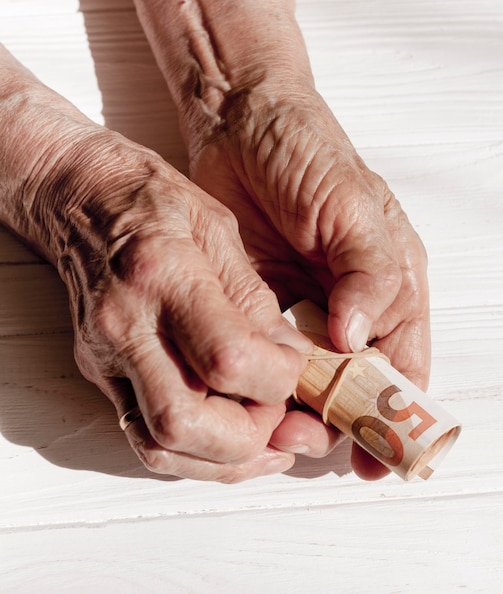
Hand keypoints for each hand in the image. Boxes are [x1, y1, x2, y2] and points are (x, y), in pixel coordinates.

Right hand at [27, 126, 313, 481]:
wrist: (84, 198)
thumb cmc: (154, 203)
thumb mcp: (219, 231)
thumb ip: (255, 301)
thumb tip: (289, 359)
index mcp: (164, 274)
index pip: (228, 359)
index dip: (277, 379)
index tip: (296, 369)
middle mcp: (127, 324)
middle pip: (184, 423)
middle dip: (249, 437)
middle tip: (278, 412)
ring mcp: (106, 355)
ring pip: (159, 445)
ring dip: (222, 459)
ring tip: (263, 438)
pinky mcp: (101, 373)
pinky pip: (146, 435)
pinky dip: (195, 453)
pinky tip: (229, 436)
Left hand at [188, 87, 430, 478]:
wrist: (239, 122)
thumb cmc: (307, 151)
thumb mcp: (352, 205)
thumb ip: (369, 272)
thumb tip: (358, 339)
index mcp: (387, 283)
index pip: (401, 363)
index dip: (393, 413)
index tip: (379, 458)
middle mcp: (347, 304)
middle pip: (352, 383)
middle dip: (336, 419)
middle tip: (306, 439)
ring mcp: (300, 307)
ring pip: (305, 379)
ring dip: (293, 408)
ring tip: (273, 428)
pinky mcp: (257, 303)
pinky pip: (263, 356)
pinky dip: (258, 381)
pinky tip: (246, 396)